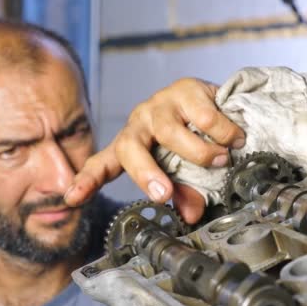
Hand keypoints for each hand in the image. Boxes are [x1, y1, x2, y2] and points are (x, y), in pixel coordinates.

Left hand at [64, 78, 244, 223]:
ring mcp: (161, 104)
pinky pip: (203, 116)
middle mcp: (141, 124)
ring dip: (200, 153)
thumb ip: (186, 194)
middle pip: (129, 148)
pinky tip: (235, 138)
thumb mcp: (188, 173)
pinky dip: (223, 133)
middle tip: (165, 195)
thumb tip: (192, 216)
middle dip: (145, 174)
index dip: (87, 181)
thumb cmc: (199, 141)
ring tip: (222, 160)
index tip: (71, 198)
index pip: (104, 163)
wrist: (226, 105)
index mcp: (134, 147)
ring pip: (169, 132)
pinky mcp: (185, 89)